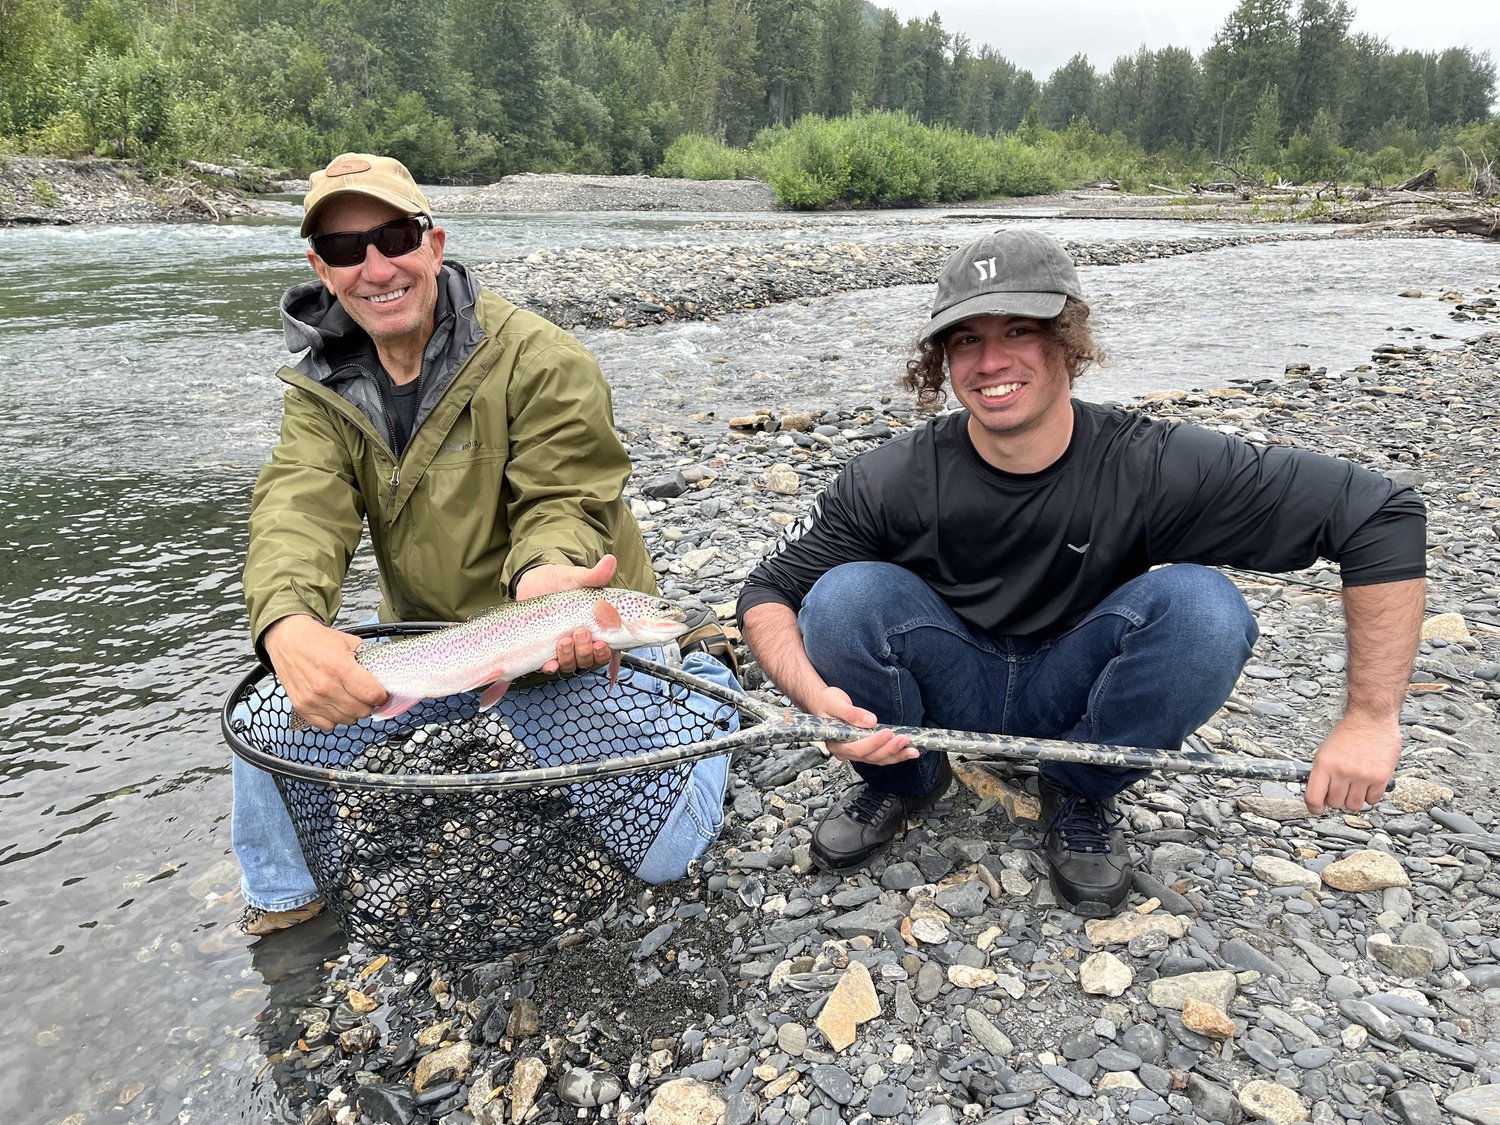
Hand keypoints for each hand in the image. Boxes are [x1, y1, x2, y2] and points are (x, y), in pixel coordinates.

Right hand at [263, 615, 387, 729]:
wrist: (287, 641)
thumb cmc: (317, 641)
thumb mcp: (349, 642)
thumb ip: (368, 660)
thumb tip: (385, 675)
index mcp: (339, 667)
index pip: (371, 695)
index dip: (381, 695)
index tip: (381, 692)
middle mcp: (324, 687)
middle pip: (362, 711)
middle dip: (368, 704)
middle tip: (365, 694)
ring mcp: (312, 700)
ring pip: (347, 720)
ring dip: (352, 711)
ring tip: (349, 697)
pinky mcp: (302, 707)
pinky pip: (328, 725)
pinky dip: (335, 717)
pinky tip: (335, 704)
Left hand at [514, 555, 617, 674]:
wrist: (534, 582)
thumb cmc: (560, 581)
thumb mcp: (577, 578)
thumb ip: (595, 575)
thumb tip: (611, 560)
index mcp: (597, 628)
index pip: (607, 649)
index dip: (605, 652)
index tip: (603, 643)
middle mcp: (582, 642)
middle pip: (589, 659)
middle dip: (586, 651)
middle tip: (581, 632)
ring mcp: (564, 648)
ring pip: (572, 664)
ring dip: (570, 657)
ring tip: (564, 640)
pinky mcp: (546, 650)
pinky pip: (551, 666)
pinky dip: (552, 667)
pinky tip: (550, 663)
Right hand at [812, 685, 916, 766]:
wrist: (823, 703)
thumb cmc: (826, 703)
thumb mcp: (835, 703)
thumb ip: (851, 713)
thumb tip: (870, 720)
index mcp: (836, 743)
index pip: (856, 748)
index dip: (873, 743)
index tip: (887, 733)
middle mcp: (845, 752)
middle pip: (870, 757)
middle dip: (889, 749)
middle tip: (904, 739)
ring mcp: (855, 752)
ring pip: (877, 759)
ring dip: (896, 755)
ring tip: (912, 750)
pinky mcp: (864, 749)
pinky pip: (880, 756)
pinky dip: (895, 755)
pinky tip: (908, 752)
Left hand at [1304, 712, 1401, 814]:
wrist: (1372, 718)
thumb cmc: (1348, 733)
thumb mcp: (1325, 751)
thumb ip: (1322, 774)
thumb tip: (1320, 797)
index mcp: (1324, 764)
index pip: (1314, 797)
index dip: (1314, 808)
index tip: (1316, 809)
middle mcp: (1342, 771)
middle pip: (1335, 803)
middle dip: (1336, 798)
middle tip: (1340, 788)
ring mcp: (1362, 775)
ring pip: (1354, 805)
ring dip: (1353, 799)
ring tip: (1354, 785)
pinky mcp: (1381, 777)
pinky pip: (1373, 800)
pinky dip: (1370, 795)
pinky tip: (1367, 783)